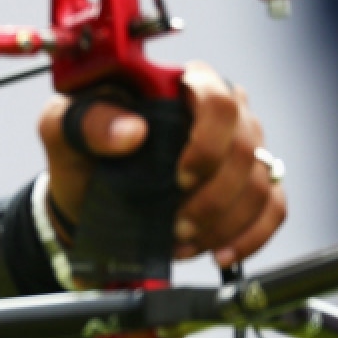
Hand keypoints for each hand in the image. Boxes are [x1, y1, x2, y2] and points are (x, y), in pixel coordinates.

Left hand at [39, 61, 286, 266]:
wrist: (84, 195)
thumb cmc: (79, 151)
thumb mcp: (63, 129)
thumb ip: (86, 121)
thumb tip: (131, 131)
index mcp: (177, 85)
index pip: (218, 98)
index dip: (207, 142)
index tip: (179, 177)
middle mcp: (220, 113)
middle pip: (245, 148)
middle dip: (212, 197)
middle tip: (175, 224)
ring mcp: (240, 149)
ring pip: (259, 183)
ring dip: (223, 221)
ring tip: (182, 240)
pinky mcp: (250, 184)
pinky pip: (273, 208)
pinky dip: (250, 236)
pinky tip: (218, 252)